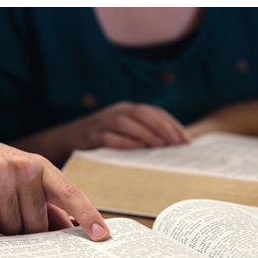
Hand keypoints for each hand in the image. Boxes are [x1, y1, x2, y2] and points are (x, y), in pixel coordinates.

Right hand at [0, 134, 109, 239]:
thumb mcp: (26, 179)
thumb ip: (47, 203)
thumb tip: (69, 230)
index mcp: (42, 167)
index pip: (71, 194)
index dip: (89, 215)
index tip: (102, 235)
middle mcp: (24, 167)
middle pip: (37, 224)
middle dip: (25, 228)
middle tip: (12, 209)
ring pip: (11, 227)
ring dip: (3, 225)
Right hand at [76, 101, 190, 148]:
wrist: (71, 136)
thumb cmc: (105, 135)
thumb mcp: (125, 129)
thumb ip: (143, 132)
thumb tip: (170, 146)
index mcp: (128, 109)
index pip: (154, 112)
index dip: (172, 124)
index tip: (186, 139)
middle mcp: (118, 111)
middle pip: (142, 114)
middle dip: (162, 127)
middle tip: (177, 143)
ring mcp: (104, 122)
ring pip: (126, 123)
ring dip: (145, 133)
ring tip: (160, 145)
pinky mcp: (92, 135)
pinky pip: (109, 137)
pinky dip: (124, 142)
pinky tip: (137, 148)